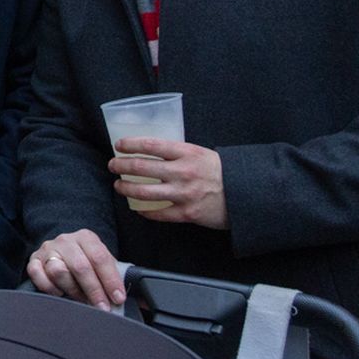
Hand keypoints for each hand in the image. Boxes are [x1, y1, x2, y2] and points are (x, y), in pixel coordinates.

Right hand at [27, 230, 125, 309]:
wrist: (62, 252)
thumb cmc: (86, 261)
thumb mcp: (103, 263)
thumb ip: (117, 277)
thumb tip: (141, 299)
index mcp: (86, 237)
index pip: (100, 258)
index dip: (110, 280)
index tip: (117, 297)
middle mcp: (66, 240)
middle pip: (80, 266)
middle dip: (94, 290)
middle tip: (102, 307)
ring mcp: (48, 249)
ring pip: (59, 271)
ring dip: (72, 290)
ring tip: (81, 299)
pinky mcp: (33, 260)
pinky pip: (38, 275)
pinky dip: (50, 288)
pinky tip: (60, 293)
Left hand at [109, 138, 226, 229]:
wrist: (246, 194)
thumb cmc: (221, 172)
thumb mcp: (201, 154)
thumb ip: (178, 153)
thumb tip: (152, 151)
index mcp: (187, 153)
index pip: (151, 145)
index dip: (130, 144)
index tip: (119, 145)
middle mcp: (183, 172)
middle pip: (142, 167)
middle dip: (121, 166)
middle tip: (112, 165)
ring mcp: (184, 194)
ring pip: (145, 192)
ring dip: (126, 188)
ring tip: (118, 185)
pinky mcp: (187, 213)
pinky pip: (158, 213)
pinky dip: (144, 211)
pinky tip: (137, 208)